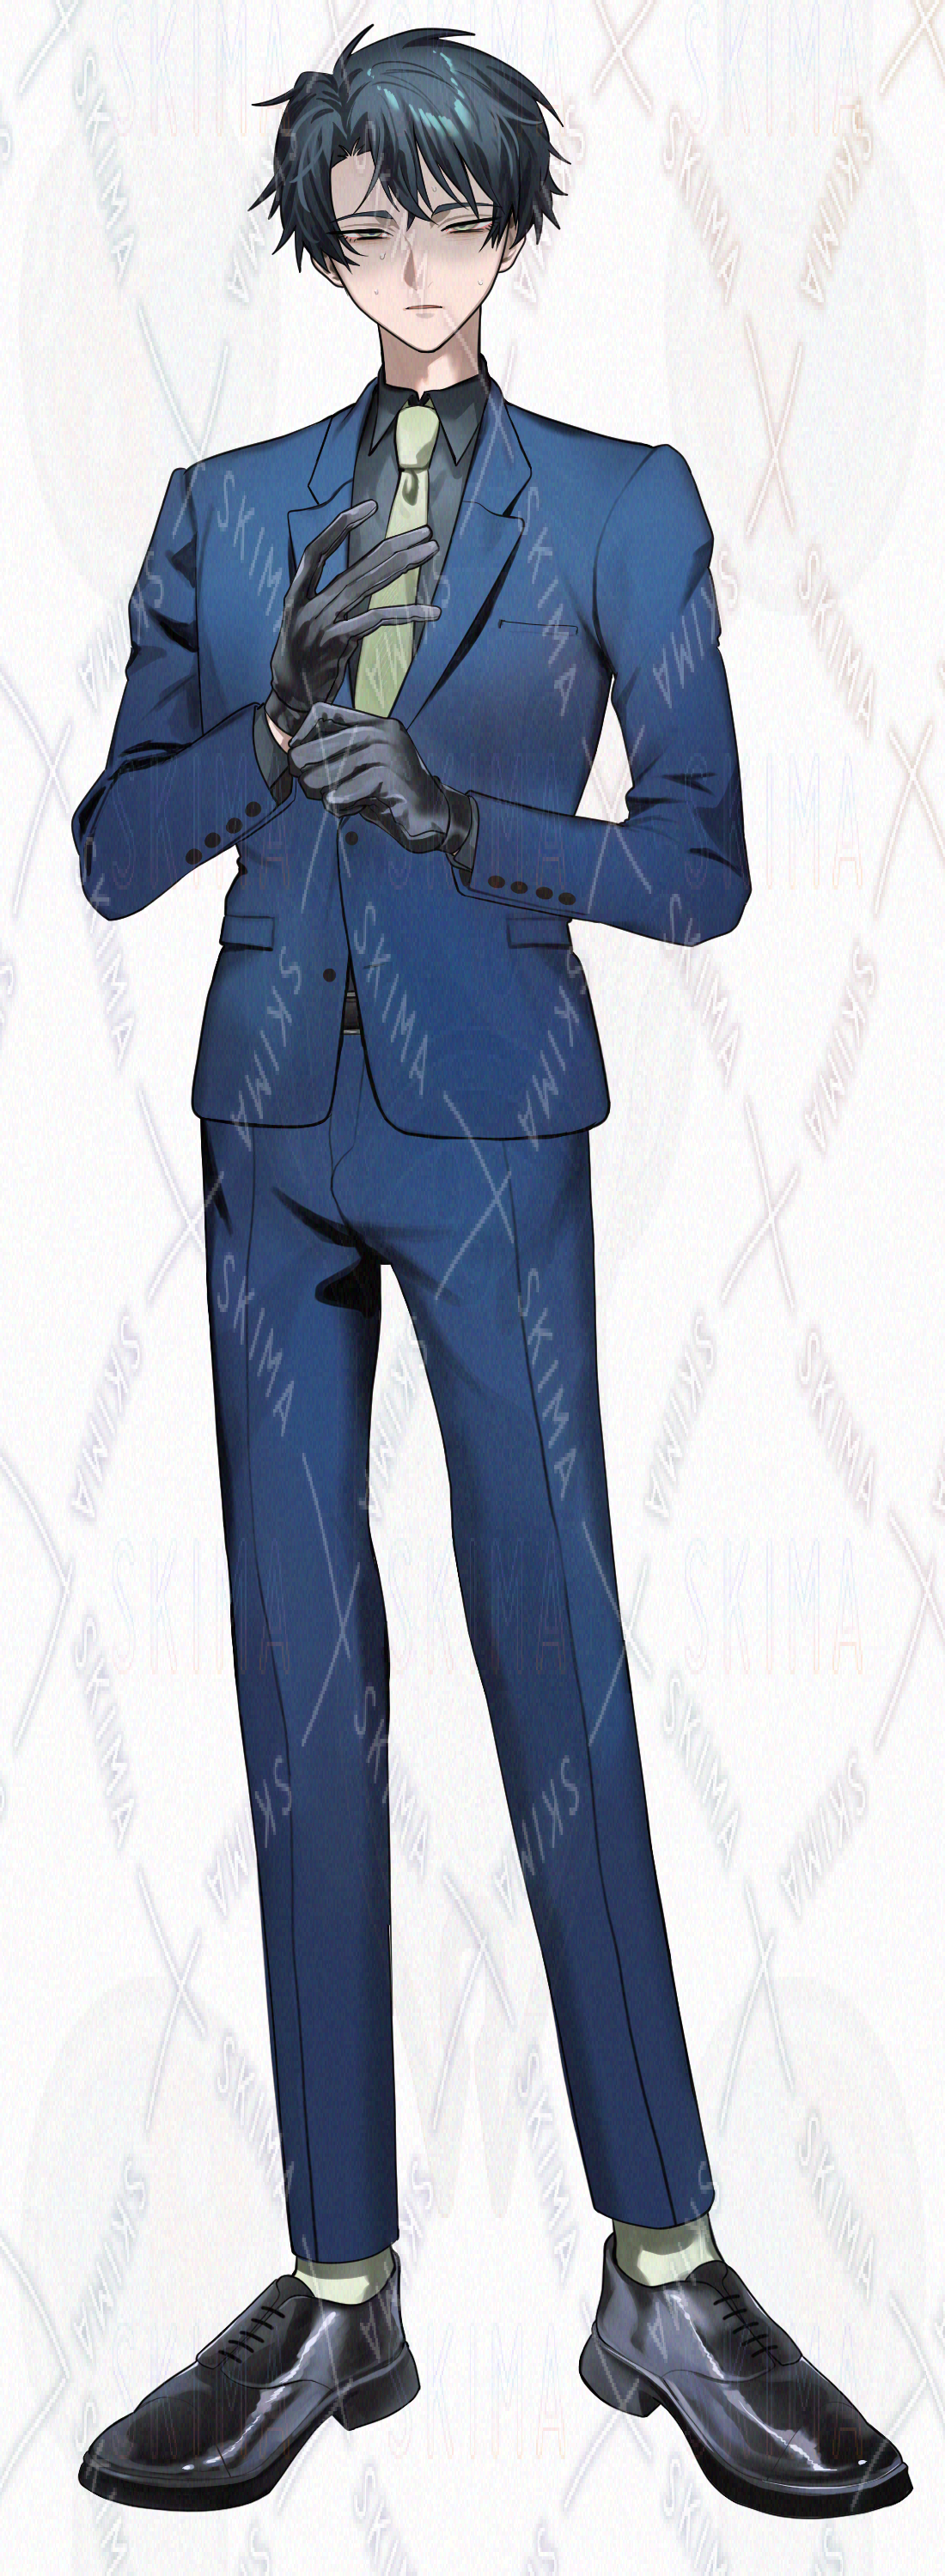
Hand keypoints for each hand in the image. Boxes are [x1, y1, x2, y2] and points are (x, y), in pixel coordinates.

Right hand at [267, 501, 439, 739]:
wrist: (291, 698)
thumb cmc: (302, 659)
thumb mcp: (305, 623)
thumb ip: (330, 601)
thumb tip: (367, 580)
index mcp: (296, 595)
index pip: (317, 551)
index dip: (341, 526)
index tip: (369, 506)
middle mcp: (307, 604)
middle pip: (356, 565)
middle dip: (393, 545)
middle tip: (423, 532)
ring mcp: (321, 623)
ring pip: (368, 586)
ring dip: (403, 567)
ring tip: (430, 552)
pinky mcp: (337, 643)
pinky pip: (377, 621)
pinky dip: (407, 614)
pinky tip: (432, 612)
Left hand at [289, 705, 459, 854]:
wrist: (435, 814)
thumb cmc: (392, 794)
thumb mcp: (364, 769)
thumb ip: (339, 757)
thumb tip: (295, 755)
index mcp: (374, 724)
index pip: (324, 712)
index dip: (302, 732)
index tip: (295, 754)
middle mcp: (383, 733)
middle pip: (326, 740)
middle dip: (305, 763)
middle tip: (303, 782)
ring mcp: (391, 754)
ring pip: (337, 766)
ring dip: (322, 786)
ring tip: (323, 798)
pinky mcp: (395, 778)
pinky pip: (353, 787)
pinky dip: (340, 799)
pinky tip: (337, 804)